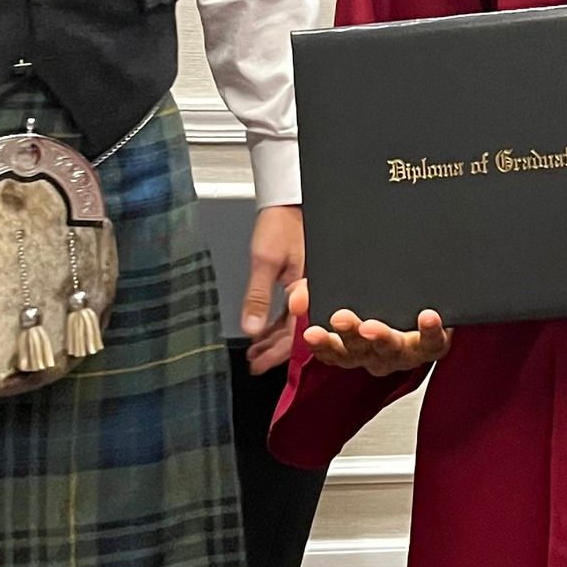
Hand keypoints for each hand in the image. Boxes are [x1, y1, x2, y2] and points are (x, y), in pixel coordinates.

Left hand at [239, 204, 304, 371]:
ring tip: (255, 353)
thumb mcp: (264, 260)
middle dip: (274, 351)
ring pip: (295, 324)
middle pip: (297, 333)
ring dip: (274, 339)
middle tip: (255, 364)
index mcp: (311, 289)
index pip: (296, 332)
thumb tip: (251, 327)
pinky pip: (295, 312)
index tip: (260, 364)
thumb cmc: (283, 223)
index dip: (277, 352)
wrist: (290, 202)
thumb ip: (258, 296)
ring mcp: (311, 290)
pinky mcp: (305, 284)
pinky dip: (279, 324)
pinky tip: (264, 331)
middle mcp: (315, 293)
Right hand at [286, 280, 450, 373]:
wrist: (421, 293)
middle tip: (342, 319)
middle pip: (360, 352)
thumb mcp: (338, 290)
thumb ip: (313, 293)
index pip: (332, 352)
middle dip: (350, 336)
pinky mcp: (432, 345)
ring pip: (392, 351)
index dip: (322, 345)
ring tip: (374, 326)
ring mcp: (404, 352)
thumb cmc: (375, 297)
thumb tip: (297, 301)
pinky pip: (433, 344)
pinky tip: (427, 317)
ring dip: (382, 339)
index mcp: (353, 347)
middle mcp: (377, 355)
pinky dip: (430, 332)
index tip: (312, 333)